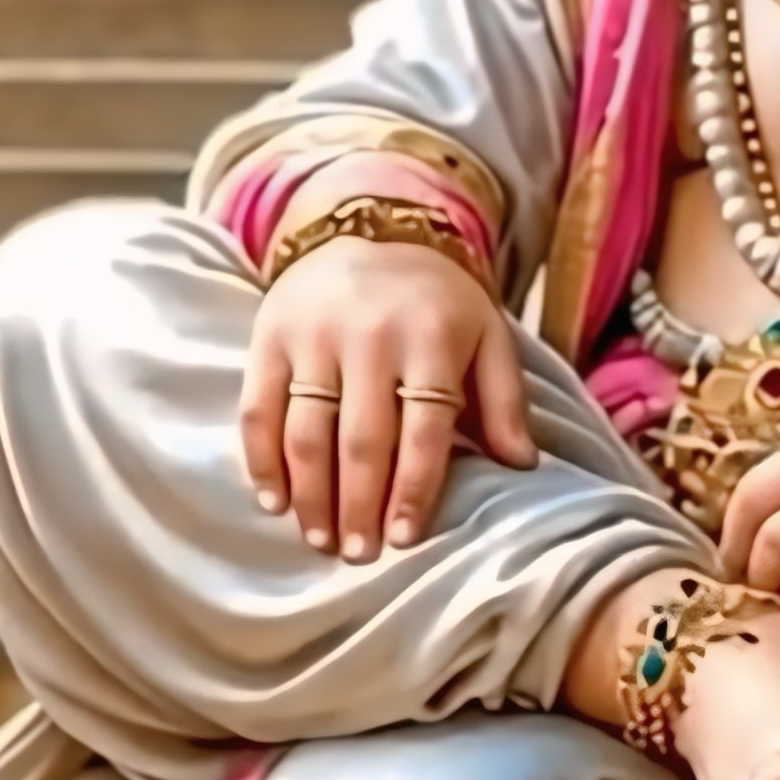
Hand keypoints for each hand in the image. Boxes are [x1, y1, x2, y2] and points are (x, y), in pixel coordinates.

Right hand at [240, 236, 535, 557]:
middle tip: (358, 554)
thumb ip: (504, 400)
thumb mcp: (487, 335)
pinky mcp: (269, 336)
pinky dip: (261, 460)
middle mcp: (370, 337)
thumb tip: (521, 465)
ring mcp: (314, 336)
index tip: (404, 539)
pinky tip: (275, 501)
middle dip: (358, 505)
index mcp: (431, 339)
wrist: (370, 225)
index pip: (423, 429)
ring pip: (306, 431)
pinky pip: (258, 408)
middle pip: (361, 439)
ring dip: (311, 495)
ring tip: (320, 538)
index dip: (412, 489)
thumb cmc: (437, 299)